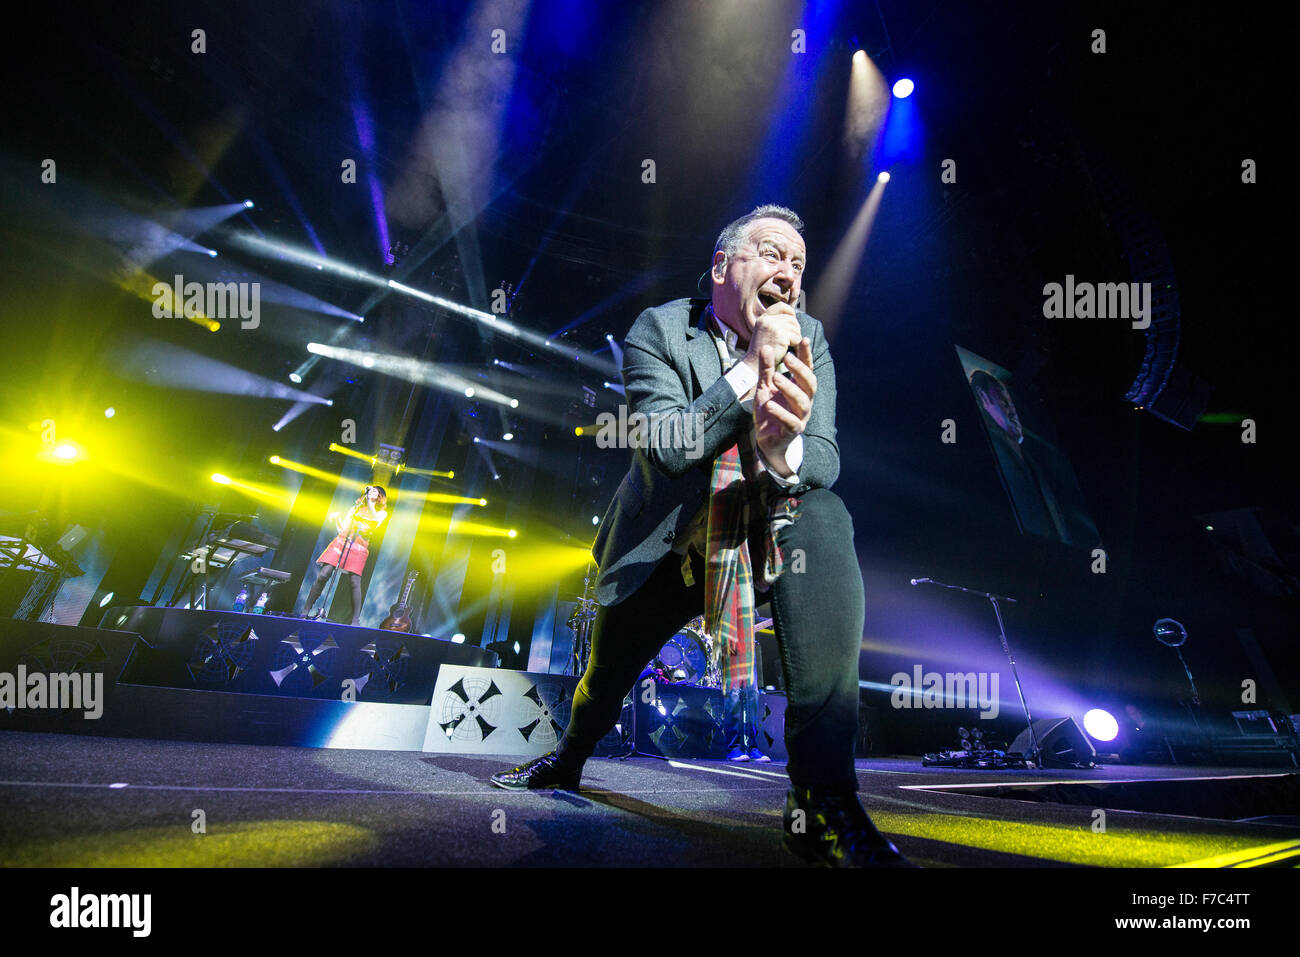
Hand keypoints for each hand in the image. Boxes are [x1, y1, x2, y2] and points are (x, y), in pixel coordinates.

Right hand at [741, 303, 801, 381]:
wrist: (755, 365)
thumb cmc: (762, 352)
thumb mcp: (765, 333)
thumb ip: (775, 324)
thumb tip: (792, 318)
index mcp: (763, 318)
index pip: (781, 306)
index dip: (790, 312)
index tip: (792, 320)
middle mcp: (767, 320)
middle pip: (791, 318)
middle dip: (794, 329)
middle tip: (790, 340)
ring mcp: (773, 326)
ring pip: (795, 328)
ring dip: (795, 337)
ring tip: (787, 346)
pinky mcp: (780, 335)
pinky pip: (796, 337)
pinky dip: (795, 345)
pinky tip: (787, 350)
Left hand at [754, 336, 815, 473]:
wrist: (766, 440)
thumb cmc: (770, 410)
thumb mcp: (765, 387)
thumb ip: (766, 369)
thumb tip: (766, 347)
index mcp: (799, 389)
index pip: (807, 369)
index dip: (807, 355)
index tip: (804, 339)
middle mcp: (804, 402)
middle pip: (810, 383)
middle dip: (800, 370)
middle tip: (787, 358)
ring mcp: (800, 417)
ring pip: (802, 401)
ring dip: (789, 388)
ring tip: (775, 378)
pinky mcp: (791, 431)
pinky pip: (790, 422)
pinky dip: (780, 413)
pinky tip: (769, 405)